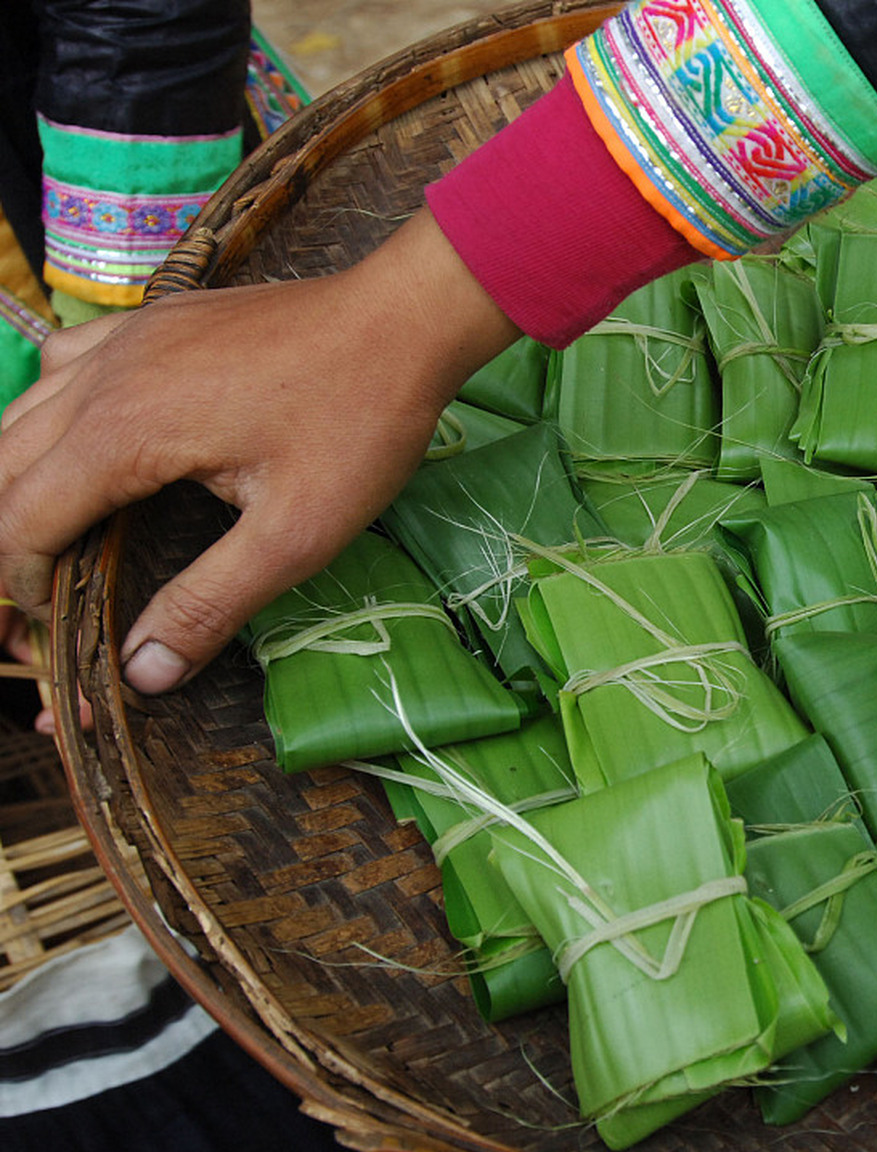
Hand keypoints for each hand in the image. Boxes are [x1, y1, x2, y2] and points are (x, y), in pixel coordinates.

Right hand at [0, 212, 521, 695]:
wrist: (403, 320)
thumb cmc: (358, 423)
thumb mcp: (295, 535)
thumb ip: (209, 602)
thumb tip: (142, 671)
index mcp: (122, 432)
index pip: (20, 518)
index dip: (18, 582)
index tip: (48, 628)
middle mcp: (103, 377)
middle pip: (2, 463)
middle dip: (9, 535)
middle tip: (42, 592)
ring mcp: (126, 339)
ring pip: (22, 409)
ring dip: (21, 475)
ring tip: (54, 534)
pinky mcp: (156, 321)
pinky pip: (67, 365)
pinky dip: (52, 413)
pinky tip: (88, 443)